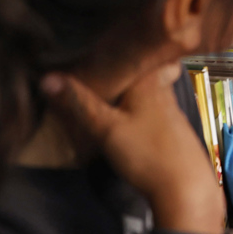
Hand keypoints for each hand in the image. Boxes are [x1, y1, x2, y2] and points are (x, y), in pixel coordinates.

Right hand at [41, 65, 224, 233]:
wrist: (185, 188)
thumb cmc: (147, 153)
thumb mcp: (106, 128)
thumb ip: (79, 103)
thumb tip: (47, 77)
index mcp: (148, 81)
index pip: (131, 53)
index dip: (112, 48)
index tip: (91, 45)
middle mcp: (162, 89)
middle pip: (137, 72)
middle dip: (117, 71)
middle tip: (90, 68)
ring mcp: (170, 109)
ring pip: (144, 91)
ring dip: (126, 91)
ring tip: (101, 91)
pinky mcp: (172, 128)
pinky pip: (149, 108)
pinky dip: (135, 108)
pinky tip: (124, 117)